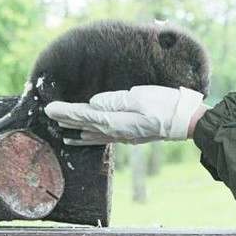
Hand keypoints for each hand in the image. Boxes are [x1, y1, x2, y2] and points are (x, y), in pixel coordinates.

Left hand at [44, 85, 203, 145]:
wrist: (186, 121)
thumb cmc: (165, 105)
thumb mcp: (139, 97)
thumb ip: (115, 100)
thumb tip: (93, 104)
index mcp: (116, 120)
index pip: (84, 115)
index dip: (66, 111)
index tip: (48, 108)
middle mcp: (116, 131)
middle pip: (86, 124)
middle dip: (66, 119)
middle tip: (48, 115)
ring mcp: (124, 135)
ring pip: (93, 133)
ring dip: (77, 130)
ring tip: (61, 130)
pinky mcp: (131, 134)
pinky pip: (104, 137)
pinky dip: (91, 137)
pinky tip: (86, 138)